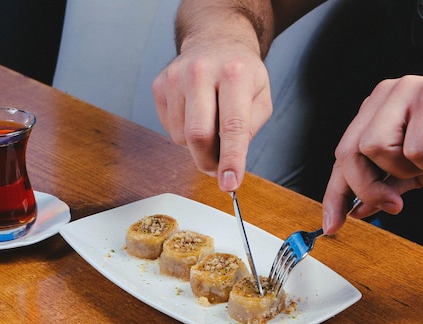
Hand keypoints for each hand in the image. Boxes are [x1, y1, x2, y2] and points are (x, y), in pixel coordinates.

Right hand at [152, 37, 272, 190]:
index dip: (231, 159)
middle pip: (198, 135)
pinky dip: (184, 132)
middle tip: (219, 169)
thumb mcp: (261, 97)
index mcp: (234, 74)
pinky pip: (169, 128)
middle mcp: (201, 72)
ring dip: (197, 145)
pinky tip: (195, 113)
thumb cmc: (241, 72)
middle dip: (208, 162)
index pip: (232, 126)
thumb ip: (249, 129)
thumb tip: (228, 161)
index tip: (229, 183)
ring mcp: (176, 77)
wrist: (215, 40)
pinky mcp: (160, 85)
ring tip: (210, 123)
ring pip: (181, 137)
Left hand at [322, 75, 422, 233]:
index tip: (332, 226)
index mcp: (375, 113)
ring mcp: (406, 91)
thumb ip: (384, 185)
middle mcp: (384, 97)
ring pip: (376, 148)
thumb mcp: (416, 172)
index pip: (343, 157)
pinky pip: (416, 148)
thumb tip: (356, 209)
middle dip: (368, 188)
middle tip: (396, 203)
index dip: (335, 194)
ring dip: (409, 168)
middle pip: (349, 153)